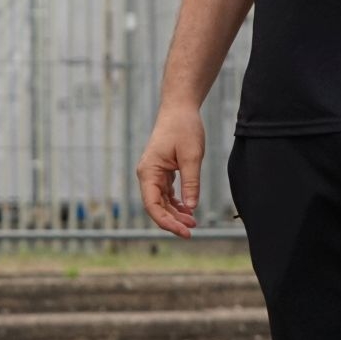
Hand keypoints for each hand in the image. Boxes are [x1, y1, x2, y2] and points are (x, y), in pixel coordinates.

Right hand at [136, 108, 204, 238]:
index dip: (168, 222)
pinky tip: (188, 209)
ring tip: (193, 222)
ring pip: (161, 201)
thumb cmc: (184, 128)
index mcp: (149, 171)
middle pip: (156, 206)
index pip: (153, 206)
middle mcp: (147, 174)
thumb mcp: (192, 156)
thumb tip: (191, 208)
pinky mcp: (161, 171)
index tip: (185, 231)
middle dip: (173, 220)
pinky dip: (176, 202)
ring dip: (175, 213)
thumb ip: (191, 183)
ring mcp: (153, 173)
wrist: (179, 108)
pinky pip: (166, 193)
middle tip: (192, 229)